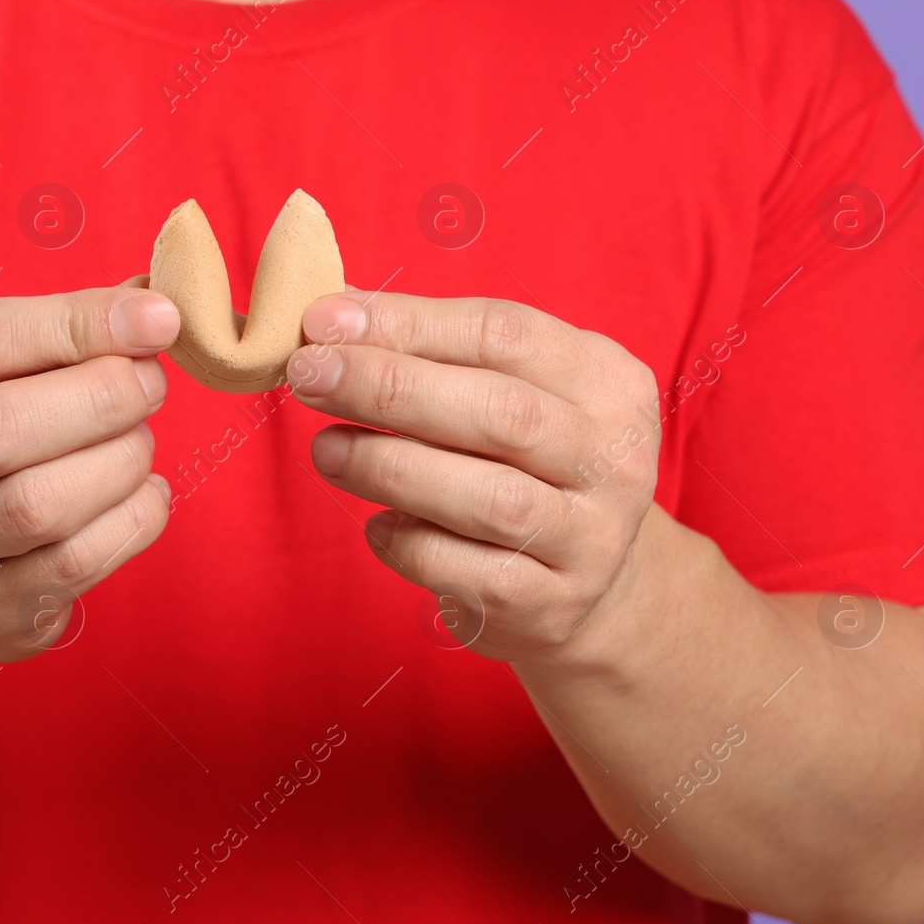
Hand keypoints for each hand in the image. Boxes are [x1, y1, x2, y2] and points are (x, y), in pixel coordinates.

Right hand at [0, 286, 178, 662]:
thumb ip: (60, 329)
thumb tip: (157, 298)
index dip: (80, 323)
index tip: (158, 318)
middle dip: (102, 397)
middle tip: (151, 383)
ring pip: (40, 505)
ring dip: (121, 461)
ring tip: (139, 440)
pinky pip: (76, 563)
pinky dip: (134, 518)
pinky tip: (143, 492)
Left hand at [286, 292, 661, 661]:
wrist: (591, 585)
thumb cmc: (524, 466)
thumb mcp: (507, 392)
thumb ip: (433, 352)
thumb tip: (332, 317)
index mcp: (609, 382)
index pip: (505, 334)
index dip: (408, 323)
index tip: (324, 320)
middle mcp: (614, 459)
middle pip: (500, 413)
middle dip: (389, 387)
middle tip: (309, 374)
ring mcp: (591, 539)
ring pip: (488, 499)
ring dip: (389, 466)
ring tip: (326, 450)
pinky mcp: (552, 606)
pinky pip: (464, 570)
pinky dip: (408, 542)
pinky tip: (378, 523)